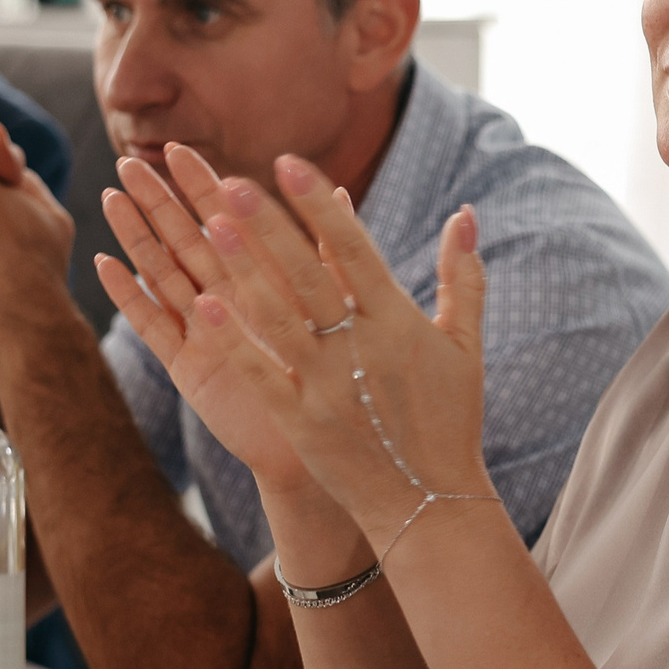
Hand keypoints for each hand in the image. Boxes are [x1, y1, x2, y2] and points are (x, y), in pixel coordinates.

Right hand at [95, 147, 319, 498]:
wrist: (325, 444)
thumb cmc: (340, 377)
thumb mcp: (338, 309)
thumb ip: (332, 254)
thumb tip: (343, 193)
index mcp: (262, 279)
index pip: (226, 220)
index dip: (200, 186)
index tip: (177, 149)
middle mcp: (229, 298)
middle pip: (185, 239)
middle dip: (158, 201)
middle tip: (128, 162)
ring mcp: (204, 331)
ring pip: (163, 274)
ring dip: (136, 237)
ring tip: (111, 198)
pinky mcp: (188, 366)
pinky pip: (153, 326)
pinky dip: (130, 296)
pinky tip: (106, 263)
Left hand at [190, 153, 490, 546]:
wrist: (430, 506)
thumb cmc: (449, 421)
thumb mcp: (464, 346)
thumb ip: (463, 275)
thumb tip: (466, 212)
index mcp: (400, 322)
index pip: (355, 249)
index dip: (320, 204)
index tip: (289, 163)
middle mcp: (362, 349)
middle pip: (309, 275)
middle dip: (270, 226)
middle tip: (231, 180)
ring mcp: (328, 388)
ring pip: (279, 318)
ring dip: (242, 271)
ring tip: (207, 225)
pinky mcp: (302, 423)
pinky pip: (261, 374)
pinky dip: (234, 340)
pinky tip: (202, 303)